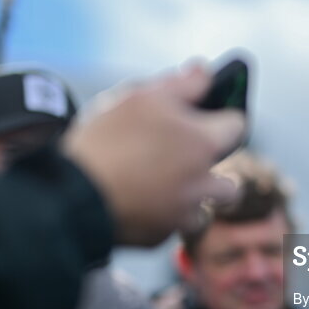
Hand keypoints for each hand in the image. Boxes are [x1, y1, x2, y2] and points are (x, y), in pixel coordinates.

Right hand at [64, 66, 243, 245]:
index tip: (206, 120)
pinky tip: (134, 201)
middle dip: (212, 172)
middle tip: (182, 161)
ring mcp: (182, 214)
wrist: (70, 193)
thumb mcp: (141, 98)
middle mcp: (202, 182)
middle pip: (230, 182)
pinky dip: (159, 217)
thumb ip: (181, 85)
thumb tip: (204, 72)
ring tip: (160, 186)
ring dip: (191, 201)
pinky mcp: (158, 236)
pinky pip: (170, 227)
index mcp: (204, 143)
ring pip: (203, 210)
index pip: (237, 126)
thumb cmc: (108, 140)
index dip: (222, 120)